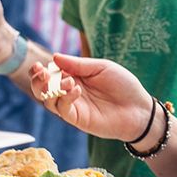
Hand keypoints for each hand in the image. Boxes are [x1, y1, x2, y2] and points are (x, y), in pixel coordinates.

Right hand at [27, 53, 153, 141]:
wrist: (139, 109)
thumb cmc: (123, 85)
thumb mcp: (101, 67)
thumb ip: (78, 64)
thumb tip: (54, 57)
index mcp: (74, 76)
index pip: (50, 73)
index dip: (41, 70)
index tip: (40, 65)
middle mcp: (69, 92)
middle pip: (43, 89)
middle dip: (37, 81)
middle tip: (42, 73)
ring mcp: (73, 106)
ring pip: (48, 101)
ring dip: (51, 89)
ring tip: (68, 82)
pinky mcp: (78, 119)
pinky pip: (62, 110)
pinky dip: (65, 98)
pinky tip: (76, 90)